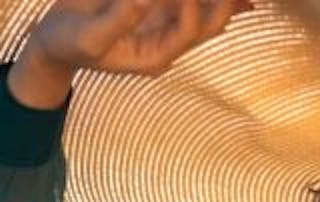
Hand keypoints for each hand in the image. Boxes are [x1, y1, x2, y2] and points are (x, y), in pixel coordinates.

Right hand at [27, 0, 253, 76]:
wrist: (56, 43)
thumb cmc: (68, 44)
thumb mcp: (89, 37)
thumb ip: (119, 20)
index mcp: (153, 57)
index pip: (186, 33)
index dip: (190, 8)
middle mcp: (166, 45)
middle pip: (206, 27)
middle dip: (223, 6)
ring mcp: (164, 29)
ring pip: (205, 16)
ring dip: (222, 3)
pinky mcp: (158, 15)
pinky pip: (189, 6)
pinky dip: (207, 1)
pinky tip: (241, 2)